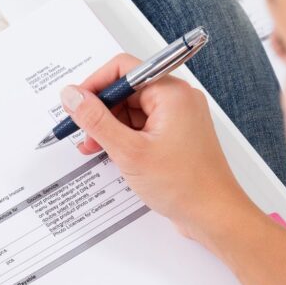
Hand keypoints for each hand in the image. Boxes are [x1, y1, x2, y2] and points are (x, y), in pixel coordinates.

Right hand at [61, 53, 255, 246]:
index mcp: (171, 93)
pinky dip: (124, 139)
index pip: (123, 69)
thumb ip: (96, 121)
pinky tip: (113, 155)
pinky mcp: (175, 136)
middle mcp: (177, 100)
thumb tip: (72, 96)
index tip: (76, 104)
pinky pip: (143, 128)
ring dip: (110, 128)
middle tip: (83, 134)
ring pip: (132, 111)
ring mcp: (178, 118)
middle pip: (126, 91)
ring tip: (95, 149)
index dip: (95, 85)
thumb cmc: (184, 185)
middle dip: (101, 112)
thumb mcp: (128, 151)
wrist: (213, 215)